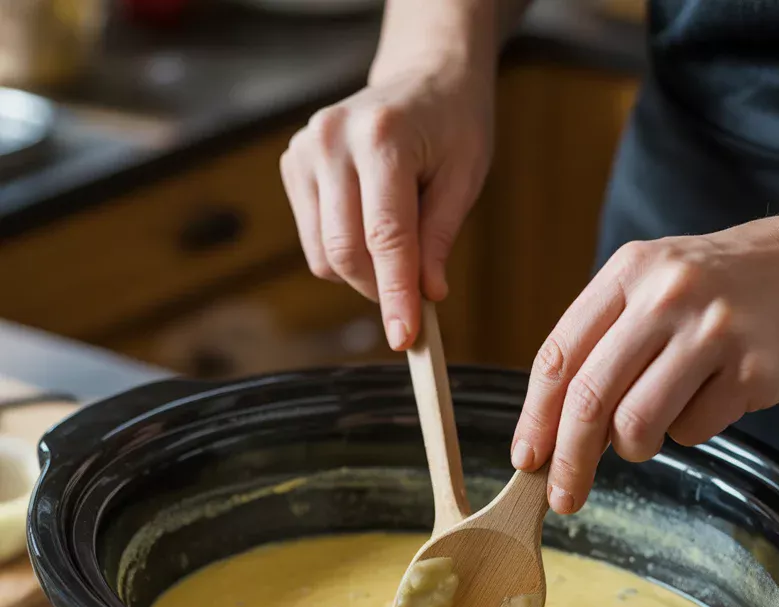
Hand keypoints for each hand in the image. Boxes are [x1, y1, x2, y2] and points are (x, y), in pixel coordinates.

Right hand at [280, 62, 492, 349]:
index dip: (395, 294)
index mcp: (383, 137)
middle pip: (346, 252)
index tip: (405, 337)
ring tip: (397, 248)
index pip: (385, 236)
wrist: (423, 76)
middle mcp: (333, 139)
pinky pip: (315, 242)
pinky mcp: (292, 164)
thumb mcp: (465, 176)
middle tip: (412, 300)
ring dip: (363, 274)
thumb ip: (440, 237)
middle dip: (380, 290)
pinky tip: (369, 225)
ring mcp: (305, 150)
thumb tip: (425, 296)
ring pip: (325, 255)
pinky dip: (344, 254)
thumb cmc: (452, 125)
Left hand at [511, 212, 778, 513]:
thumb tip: (555, 432)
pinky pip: (693, 432)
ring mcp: (712, 332)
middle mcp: (666, 296)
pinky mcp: (752, 370)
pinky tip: (708, 399)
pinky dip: (689, 431)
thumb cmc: (721, 286)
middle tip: (562, 498)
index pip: (558, 357)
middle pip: (589, 400)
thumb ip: (603, 344)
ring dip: (633, 447)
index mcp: (629, 272)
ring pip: (637, 424)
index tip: (525, 460)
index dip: (534, 418)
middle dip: (568, 461)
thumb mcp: (654, 285)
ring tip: (651, 430)